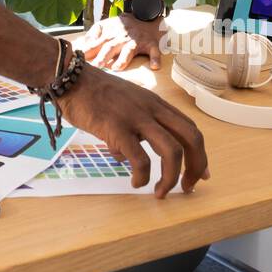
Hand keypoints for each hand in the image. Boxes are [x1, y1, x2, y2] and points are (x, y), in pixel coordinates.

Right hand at [57, 61, 209, 196]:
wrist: (71, 78)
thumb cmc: (94, 93)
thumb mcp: (125, 104)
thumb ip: (134, 126)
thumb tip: (128, 156)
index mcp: (157, 104)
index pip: (190, 129)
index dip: (200, 154)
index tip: (200, 174)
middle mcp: (152, 109)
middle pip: (191, 138)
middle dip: (196, 167)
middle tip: (188, 187)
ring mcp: (136, 118)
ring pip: (171, 151)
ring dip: (171, 177)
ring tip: (161, 192)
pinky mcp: (117, 129)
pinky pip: (140, 159)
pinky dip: (142, 176)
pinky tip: (135, 182)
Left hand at [79, 13, 165, 70]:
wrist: (144, 15)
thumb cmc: (121, 26)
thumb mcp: (105, 25)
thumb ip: (92, 35)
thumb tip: (79, 45)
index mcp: (109, 34)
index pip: (96, 44)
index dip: (87, 51)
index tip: (78, 60)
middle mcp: (121, 38)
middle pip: (110, 47)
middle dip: (102, 57)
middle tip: (95, 67)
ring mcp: (136, 41)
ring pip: (129, 50)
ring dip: (123, 59)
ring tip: (116, 68)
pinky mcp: (151, 44)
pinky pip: (154, 51)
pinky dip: (155, 58)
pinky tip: (155, 67)